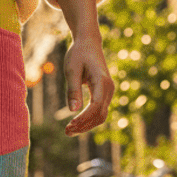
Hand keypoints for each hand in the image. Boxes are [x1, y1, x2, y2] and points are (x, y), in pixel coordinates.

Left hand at [55, 0, 112, 134]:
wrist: (89, 43)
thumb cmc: (78, 54)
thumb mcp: (71, 70)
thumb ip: (72, 90)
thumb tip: (72, 111)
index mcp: (102, 81)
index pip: (95, 106)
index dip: (83, 118)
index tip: (70, 125)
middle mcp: (109, 88)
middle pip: (100, 115)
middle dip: (84, 126)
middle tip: (66, 132)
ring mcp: (108, 92)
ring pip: (101, 116)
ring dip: (86, 125)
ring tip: (69, 131)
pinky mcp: (104, 93)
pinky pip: (99, 111)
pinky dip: (88, 120)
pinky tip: (75, 124)